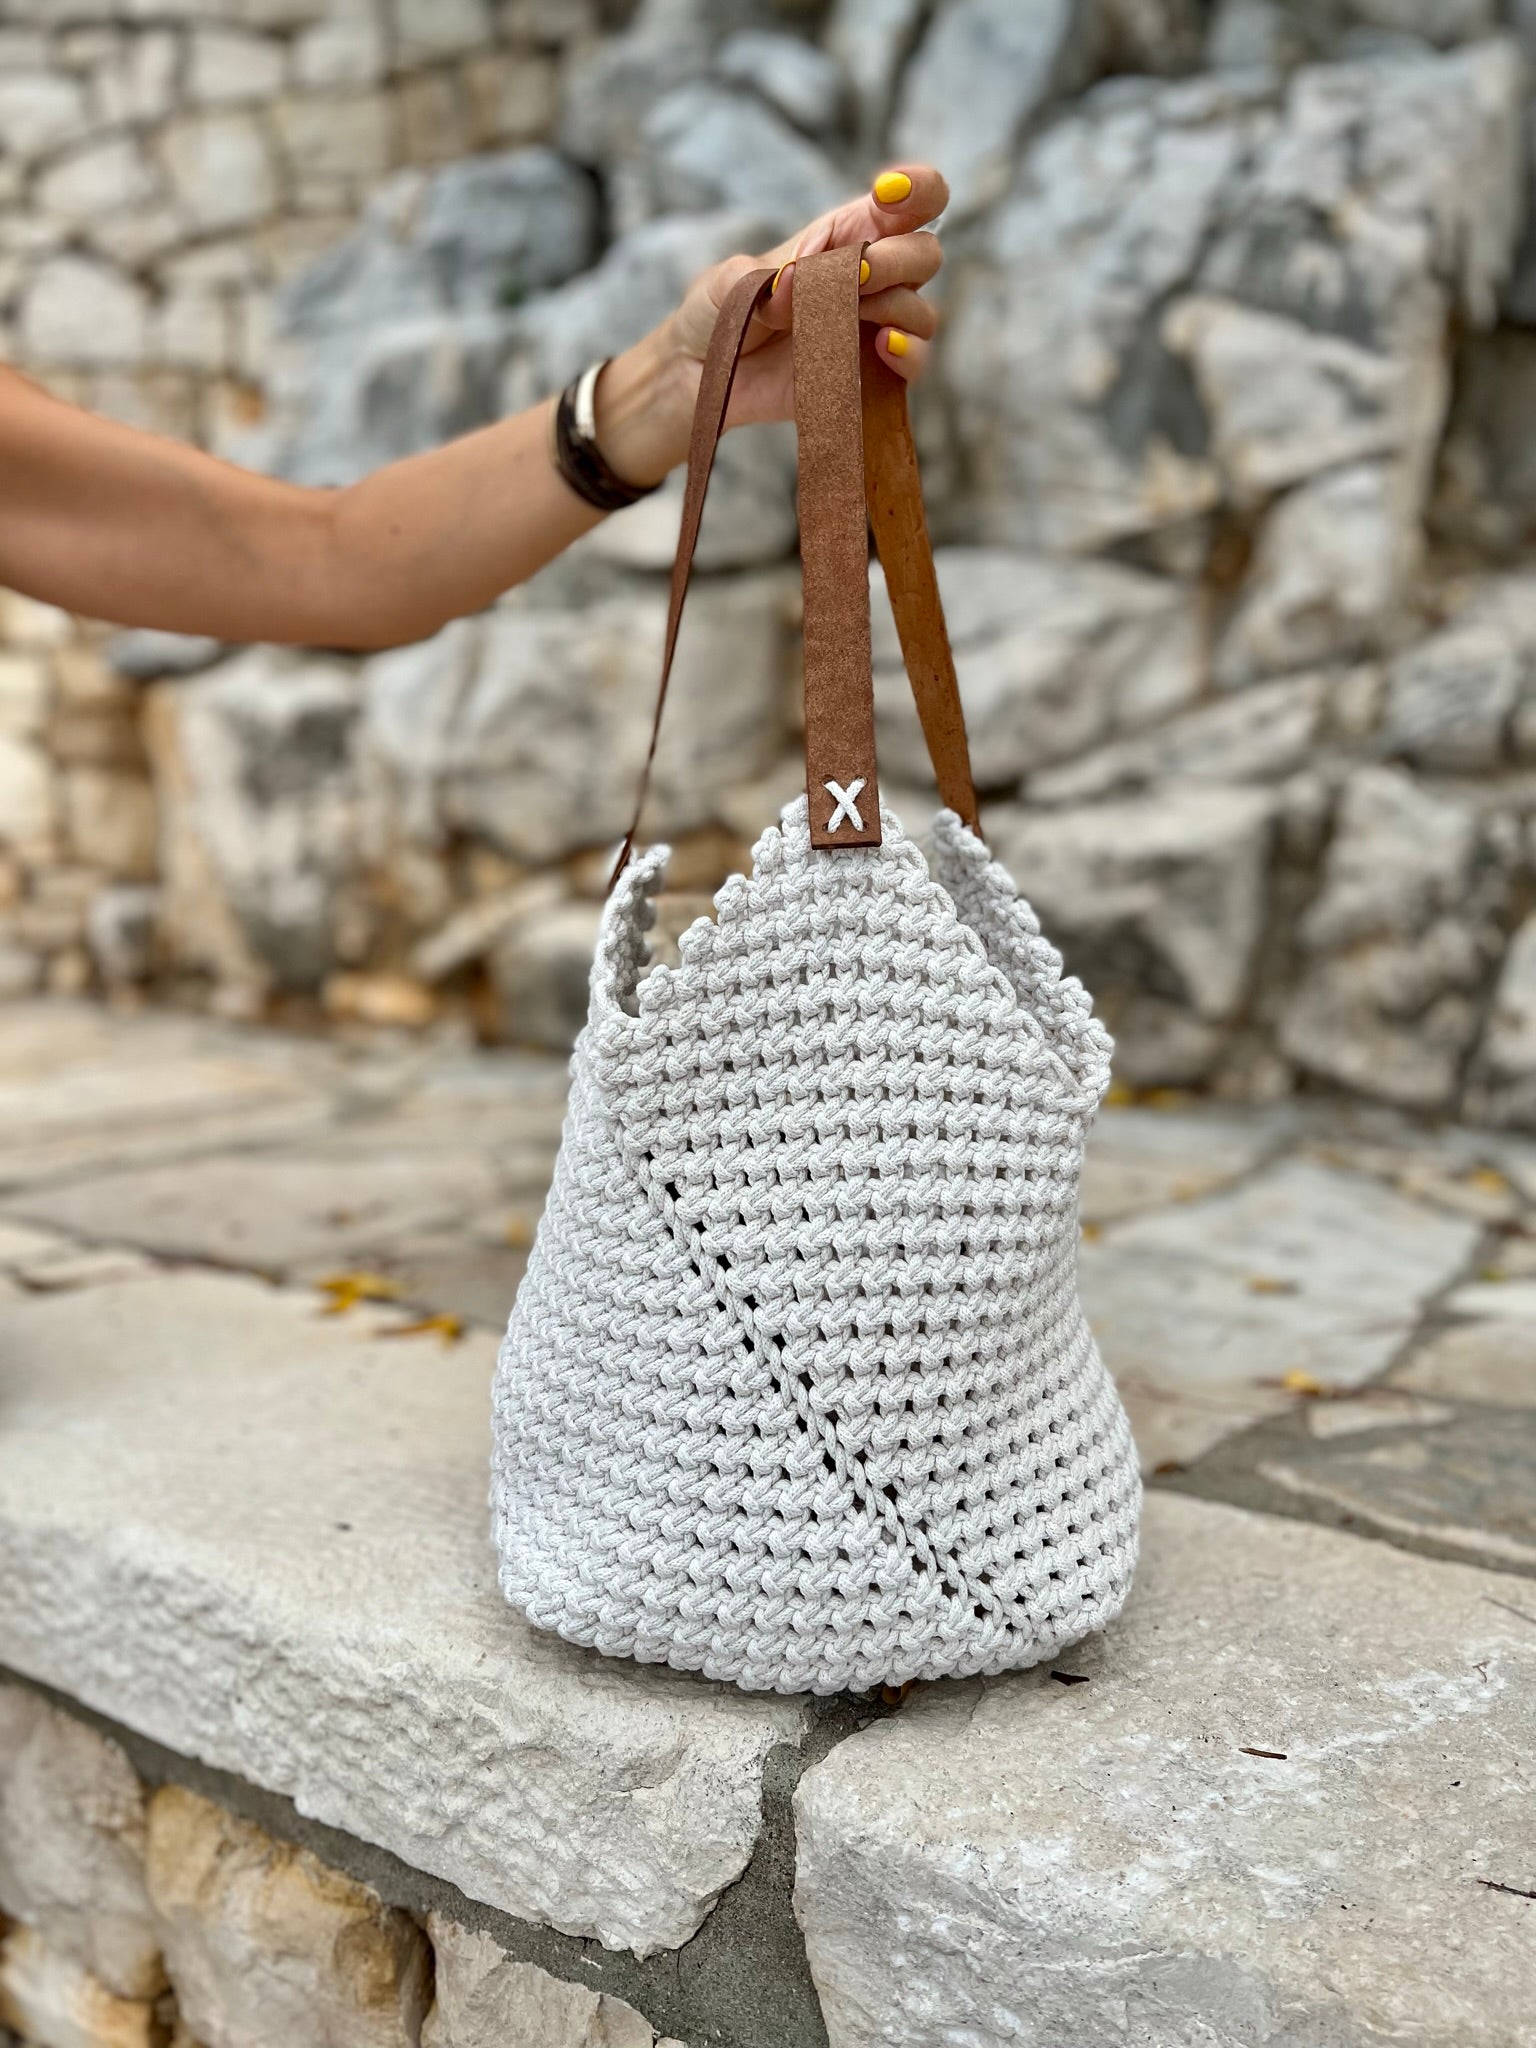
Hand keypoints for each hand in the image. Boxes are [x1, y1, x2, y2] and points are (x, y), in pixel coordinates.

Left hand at [597, 166, 947, 484]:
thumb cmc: (716, 314)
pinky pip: (912, 365)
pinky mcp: (865, 376)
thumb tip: (796, 287)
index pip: (905, 203)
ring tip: (852, 317)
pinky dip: (908, 355)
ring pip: (921, 311)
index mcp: (841, 238)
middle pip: (924, 253)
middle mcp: (868, 280)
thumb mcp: (727, 283)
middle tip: (856, 276)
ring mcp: (869, 329)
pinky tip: (883, 348)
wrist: (698, 376)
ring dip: (898, 308)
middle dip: (898, 258)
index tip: (888, 193)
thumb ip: (762, 281)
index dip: (916, 190)